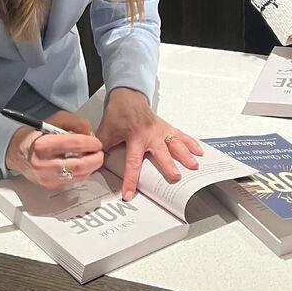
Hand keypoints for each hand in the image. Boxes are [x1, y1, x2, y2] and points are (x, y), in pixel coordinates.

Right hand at [5, 110, 102, 189]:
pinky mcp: (49, 185)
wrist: (18, 152)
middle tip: (100, 152)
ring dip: (91, 168)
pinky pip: (72, 181)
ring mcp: (46, 177)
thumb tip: (90, 133)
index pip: (75, 144)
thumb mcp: (56, 120)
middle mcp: (43, 163)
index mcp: (43, 144)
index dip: (91, 142)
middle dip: (95, 159)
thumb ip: (75, 123)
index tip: (97, 142)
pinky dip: (83, 173)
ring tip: (93, 158)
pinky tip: (84, 165)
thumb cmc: (37, 135)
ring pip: (78, 176)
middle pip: (79, 165)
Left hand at [96, 87, 203, 201]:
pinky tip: (200, 152)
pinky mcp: (167, 127)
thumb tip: (91, 163)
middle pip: (161, 152)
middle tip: (176, 177)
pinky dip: (191, 142)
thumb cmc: (118, 114)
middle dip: (168, 165)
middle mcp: (150, 134)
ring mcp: (161, 130)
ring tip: (194, 166)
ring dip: (185, 155)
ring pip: (175, 143)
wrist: (128, 96)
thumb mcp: (105, 131)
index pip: (133, 162)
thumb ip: (100, 147)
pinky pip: (181, 135)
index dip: (131, 180)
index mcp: (135, 137)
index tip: (129, 194)